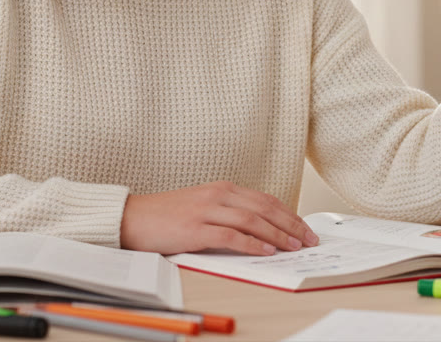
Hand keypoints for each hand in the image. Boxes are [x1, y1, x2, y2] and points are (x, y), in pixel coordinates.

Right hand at [119, 181, 319, 255]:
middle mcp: (217, 195)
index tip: (304, 227)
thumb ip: (228, 212)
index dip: (288, 213)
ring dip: (277, 234)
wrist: (131, 217)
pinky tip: (265, 251)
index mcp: (221, 189)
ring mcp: (206, 211)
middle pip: (264, 208)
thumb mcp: (202, 206)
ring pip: (252, 220)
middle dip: (291, 224)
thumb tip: (259, 230)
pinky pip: (230, 236)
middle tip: (308, 238)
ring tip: (294, 246)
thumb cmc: (165, 215)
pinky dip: (251, 244)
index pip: (264, 199)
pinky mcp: (195, 229)